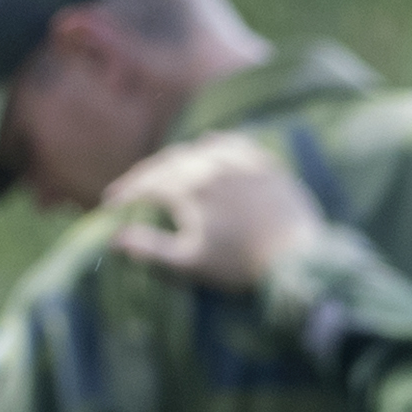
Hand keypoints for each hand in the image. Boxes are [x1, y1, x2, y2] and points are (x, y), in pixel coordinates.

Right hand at [101, 134, 317, 290]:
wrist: (301, 260)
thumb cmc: (241, 266)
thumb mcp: (191, 262)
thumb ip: (151, 248)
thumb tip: (114, 239)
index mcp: (189, 188)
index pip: (146, 184)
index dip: (125, 194)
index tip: (110, 204)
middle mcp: (210, 165)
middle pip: (168, 163)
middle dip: (147, 175)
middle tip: (133, 188)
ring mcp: (240, 161)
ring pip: (198, 150)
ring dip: (178, 160)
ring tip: (168, 172)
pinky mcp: (265, 164)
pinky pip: (234, 145)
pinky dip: (215, 147)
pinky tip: (209, 150)